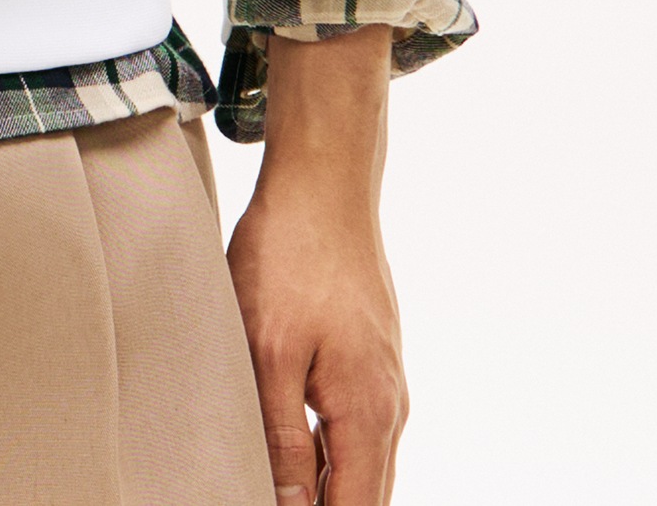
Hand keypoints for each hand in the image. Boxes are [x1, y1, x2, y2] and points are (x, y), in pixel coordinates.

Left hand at [225, 30, 406, 505]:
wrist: (324, 182)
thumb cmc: (292, 255)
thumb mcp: (270, 353)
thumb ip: (283, 440)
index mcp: (368, 412)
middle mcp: (389, 403)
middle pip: (365, 494)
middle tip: (267, 493)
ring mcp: (384, 379)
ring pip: (363, 463)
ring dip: (328, 486)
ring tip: (280, 484)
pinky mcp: (371, 357)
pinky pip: (357, 427)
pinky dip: (331, 452)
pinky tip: (295, 448)